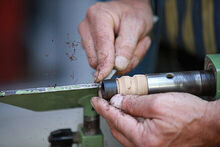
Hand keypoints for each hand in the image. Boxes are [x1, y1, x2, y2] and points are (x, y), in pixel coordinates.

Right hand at [78, 0, 152, 81]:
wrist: (131, 10)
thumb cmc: (133, 13)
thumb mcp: (137, 26)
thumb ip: (127, 47)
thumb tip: (117, 65)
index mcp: (98, 17)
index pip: (100, 47)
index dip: (106, 64)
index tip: (108, 75)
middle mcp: (88, 27)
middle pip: (96, 59)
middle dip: (118, 62)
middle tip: (135, 49)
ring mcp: (87, 38)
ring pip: (99, 64)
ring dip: (120, 62)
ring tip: (131, 46)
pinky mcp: (90, 47)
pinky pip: (102, 64)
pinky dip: (116, 62)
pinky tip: (123, 50)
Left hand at [91, 93, 219, 146]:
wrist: (208, 124)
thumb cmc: (190, 115)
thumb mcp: (158, 103)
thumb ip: (134, 103)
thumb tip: (118, 102)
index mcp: (144, 139)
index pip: (115, 119)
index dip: (103, 107)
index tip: (96, 100)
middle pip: (117, 128)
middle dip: (110, 112)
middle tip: (105, 100)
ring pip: (125, 131)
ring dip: (119, 117)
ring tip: (118, 103)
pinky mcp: (154, 145)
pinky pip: (134, 134)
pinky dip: (129, 122)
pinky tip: (131, 112)